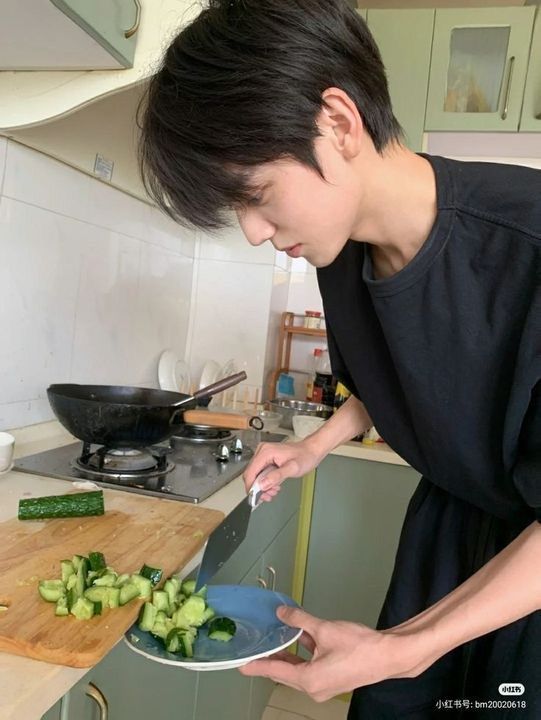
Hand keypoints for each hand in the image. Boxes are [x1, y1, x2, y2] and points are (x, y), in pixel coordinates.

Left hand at [239, 606, 421, 701]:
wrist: (388, 656)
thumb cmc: (358, 646)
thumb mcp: (324, 629)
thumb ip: (300, 620)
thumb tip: (282, 612)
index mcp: (309, 680)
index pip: (275, 671)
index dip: (258, 665)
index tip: (242, 664)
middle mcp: (314, 688)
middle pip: (286, 672)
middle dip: (272, 658)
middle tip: (255, 647)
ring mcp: (324, 685)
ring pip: (298, 669)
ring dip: (288, 654)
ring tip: (274, 639)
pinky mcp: (333, 678)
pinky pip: (311, 667)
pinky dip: (303, 654)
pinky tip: (300, 636)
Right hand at [243, 440, 323, 501]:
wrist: (311, 451)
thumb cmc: (305, 456)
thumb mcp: (293, 468)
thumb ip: (277, 476)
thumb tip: (262, 484)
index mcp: (266, 452)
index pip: (250, 472)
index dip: (251, 486)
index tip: (255, 497)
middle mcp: (262, 451)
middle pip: (251, 474)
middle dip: (258, 488)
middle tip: (267, 496)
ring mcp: (264, 455)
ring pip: (255, 475)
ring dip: (262, 486)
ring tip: (273, 491)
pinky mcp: (266, 459)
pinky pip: (261, 473)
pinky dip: (266, 482)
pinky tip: (274, 485)